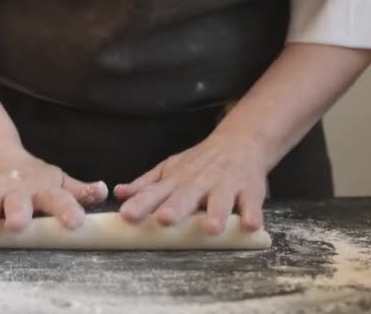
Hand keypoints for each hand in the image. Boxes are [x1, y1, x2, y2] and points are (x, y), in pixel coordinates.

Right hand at [0, 145, 107, 238]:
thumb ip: (78, 191)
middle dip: (18, 212)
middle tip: (18, 225)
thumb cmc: (34, 177)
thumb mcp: (58, 180)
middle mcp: (18, 188)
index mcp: (44, 188)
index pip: (60, 198)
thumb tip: (103, 190)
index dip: (68, 209)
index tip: (76, 222)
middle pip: (18, 201)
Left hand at [114, 132, 269, 233]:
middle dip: (175, 208)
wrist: (241, 141)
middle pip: (185, 196)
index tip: (127, 215)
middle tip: (164, 220)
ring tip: (210, 229)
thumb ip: (145, 184)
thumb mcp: (170, 169)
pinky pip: (252, 204)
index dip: (141, 204)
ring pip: (220, 200)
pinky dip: (252, 214)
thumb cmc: (199, 162)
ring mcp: (225, 185)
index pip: (155, 193)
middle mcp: (199, 182)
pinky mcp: (250, 190)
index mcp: (177, 180)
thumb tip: (119, 193)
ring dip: (215, 213)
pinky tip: (250, 225)